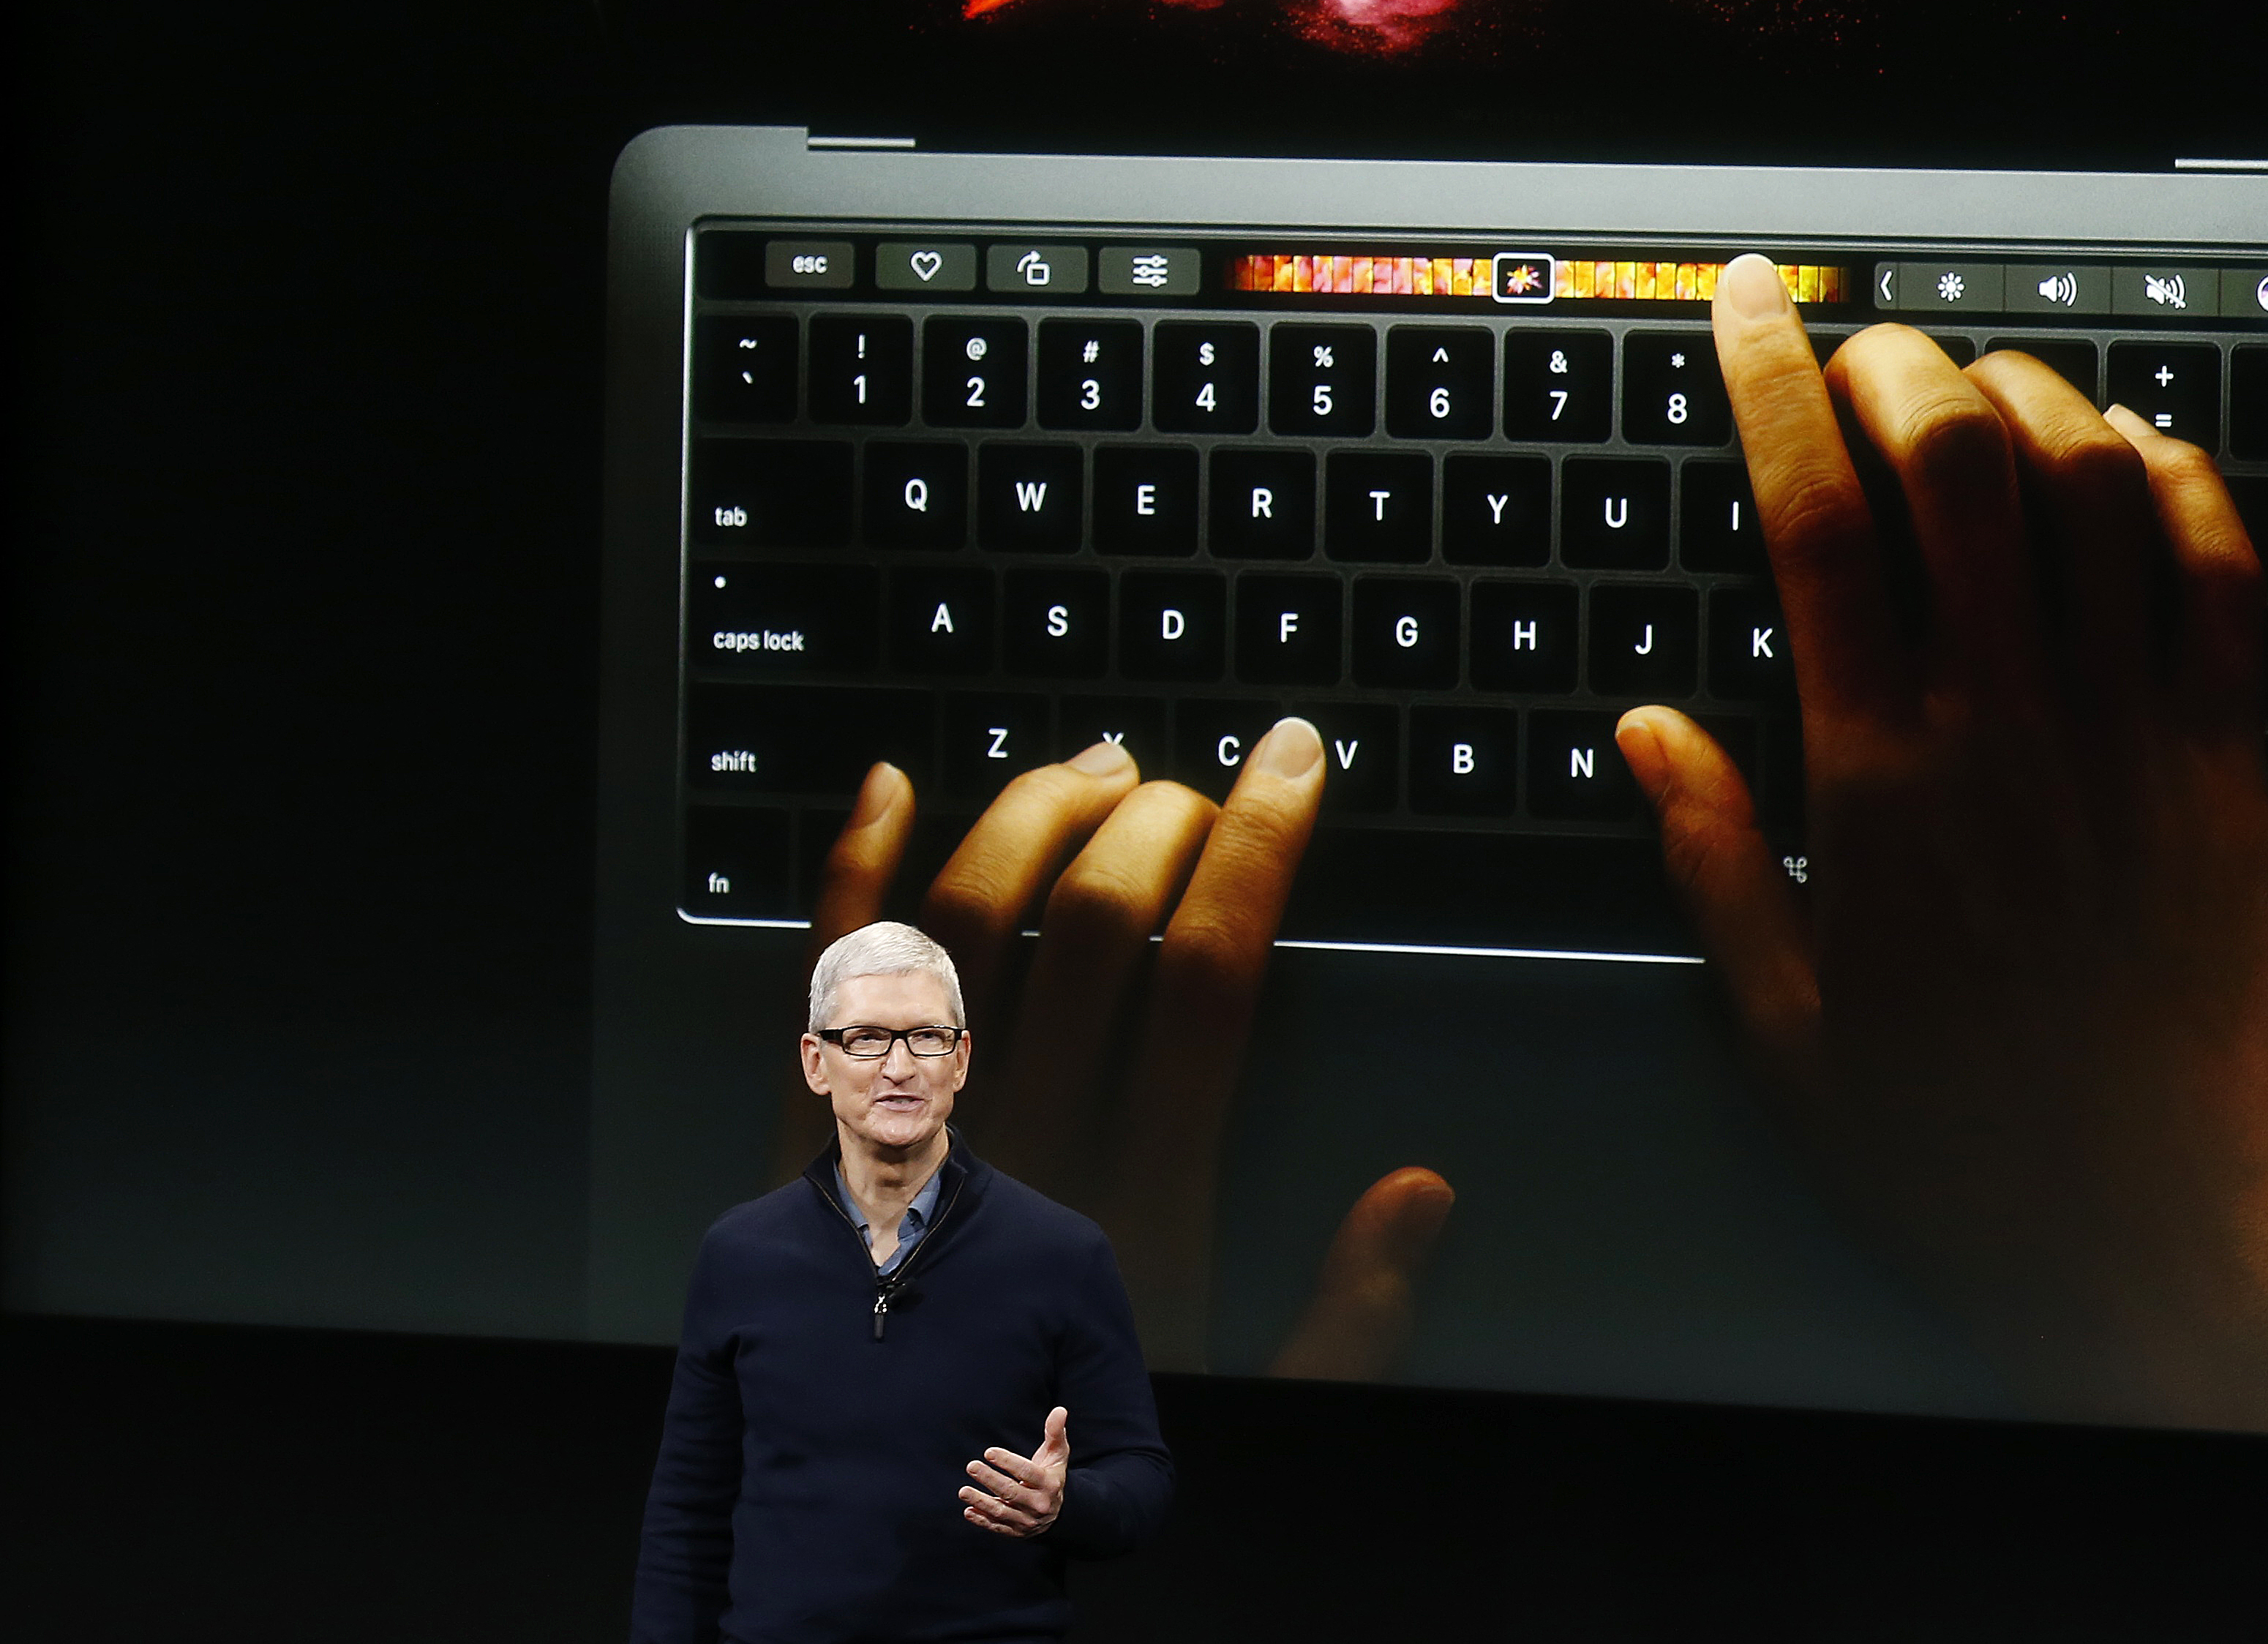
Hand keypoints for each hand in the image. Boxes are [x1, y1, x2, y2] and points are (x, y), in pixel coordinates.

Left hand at [780, 723, 1454, 1378]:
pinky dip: (853, 869)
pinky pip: (832, 977)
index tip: (1292, 767)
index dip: (1259, 848)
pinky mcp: (819, 1127)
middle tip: (1198, 783)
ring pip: (973, 921)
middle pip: (1099, 921)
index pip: (1212, 974)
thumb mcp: (1244, 1404)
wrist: (878, 1528)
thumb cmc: (1062, 1441)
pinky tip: (888, 786)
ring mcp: (921, 1120)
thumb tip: (1420, 1192)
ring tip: (1094, 766)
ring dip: (1035, 815)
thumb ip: (1347, 1315)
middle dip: (1160, 816)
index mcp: (1141, 1191)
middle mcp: (1032, 1136)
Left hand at [959, 1405, 1065, 1538]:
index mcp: (1050, 1484)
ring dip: (981, 1501)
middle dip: (990, 1479)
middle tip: (971, 1466)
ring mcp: (1027, 1521)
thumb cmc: (1052, 1475)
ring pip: (1001, 1512)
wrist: (1057, 1511)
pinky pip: (997, 1527)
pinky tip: (968, 1511)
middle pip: (1011, 1492)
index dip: (1008, 1462)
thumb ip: (1055, 1432)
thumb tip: (1059, 1409)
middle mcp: (1039, 1504)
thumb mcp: (1058, 1454)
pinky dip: (982, 1521)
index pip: (1027, 1472)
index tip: (989, 1452)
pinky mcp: (1016, 1532)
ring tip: (963, 1491)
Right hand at [1615, 254, 2267, 1437]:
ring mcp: (2129, 734)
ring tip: (1979, 390)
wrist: (2141, 1239)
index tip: (1750, 301)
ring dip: (2030, 398)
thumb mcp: (1779, 1021)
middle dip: (1897, 362)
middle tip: (1859, 345)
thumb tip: (1644, 722)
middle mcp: (2007, 726)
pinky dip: (2176, 481)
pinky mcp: (2226, 765)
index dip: (1772, 381)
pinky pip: (2221, 576)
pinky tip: (2127, 454)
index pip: (1813, 518)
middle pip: (1957, 461)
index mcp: (1877, 777)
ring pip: (2093, 487)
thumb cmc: (1948, 1144)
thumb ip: (1708, 852)